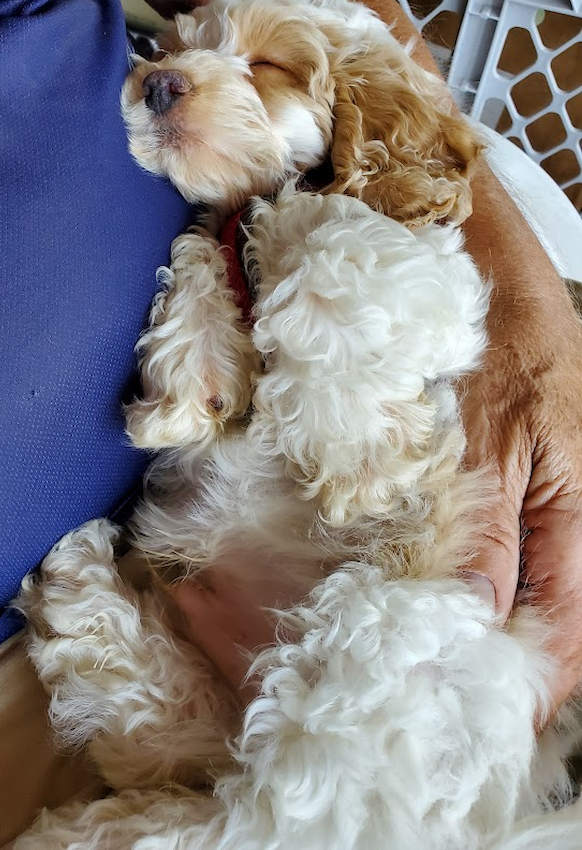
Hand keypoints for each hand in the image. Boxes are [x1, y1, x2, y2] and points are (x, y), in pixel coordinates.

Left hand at [460, 276, 581, 717]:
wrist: (499, 287)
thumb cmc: (496, 348)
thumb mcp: (483, 442)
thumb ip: (483, 532)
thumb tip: (473, 615)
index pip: (568, 631)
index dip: (525, 683)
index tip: (472, 717)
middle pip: (559, 625)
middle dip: (505, 666)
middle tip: (442, 697)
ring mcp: (565, 513)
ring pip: (543, 600)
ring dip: (495, 634)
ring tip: (437, 660)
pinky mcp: (540, 498)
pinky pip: (527, 564)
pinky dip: (488, 592)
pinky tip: (449, 603)